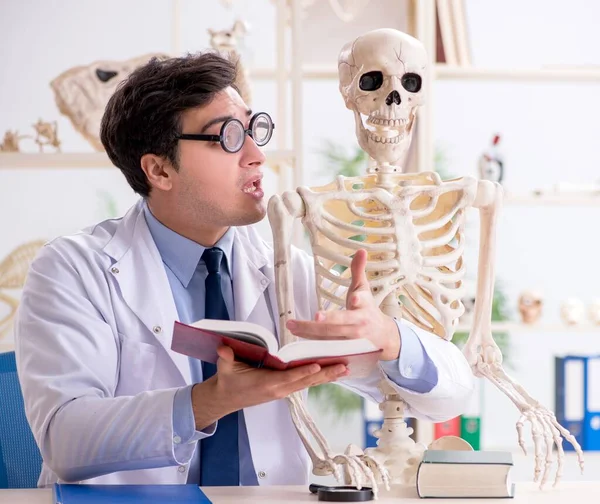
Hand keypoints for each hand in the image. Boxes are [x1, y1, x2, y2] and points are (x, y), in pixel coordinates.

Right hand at [191, 346, 348, 429]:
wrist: (225, 398)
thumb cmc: (227, 382)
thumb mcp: (224, 369)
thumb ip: (225, 358)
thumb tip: (223, 349)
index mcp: (267, 384)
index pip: (289, 377)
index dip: (303, 371)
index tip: (318, 365)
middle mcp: (279, 389)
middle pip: (306, 381)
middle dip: (325, 374)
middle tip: (344, 367)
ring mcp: (283, 390)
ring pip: (309, 382)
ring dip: (327, 376)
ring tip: (345, 369)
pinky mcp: (284, 389)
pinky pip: (305, 383)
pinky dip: (318, 377)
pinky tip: (331, 373)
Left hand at [285, 249, 400, 360]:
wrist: (382, 337)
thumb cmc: (367, 310)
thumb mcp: (365, 289)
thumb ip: (359, 270)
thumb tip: (361, 249)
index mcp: (364, 307)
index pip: (362, 302)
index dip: (358, 300)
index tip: (355, 298)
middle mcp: (359, 325)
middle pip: (341, 324)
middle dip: (327, 321)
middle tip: (315, 316)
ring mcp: (351, 341)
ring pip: (330, 338)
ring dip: (310, 333)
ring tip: (292, 326)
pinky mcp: (344, 352)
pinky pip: (326, 349)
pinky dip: (312, 345)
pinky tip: (296, 337)